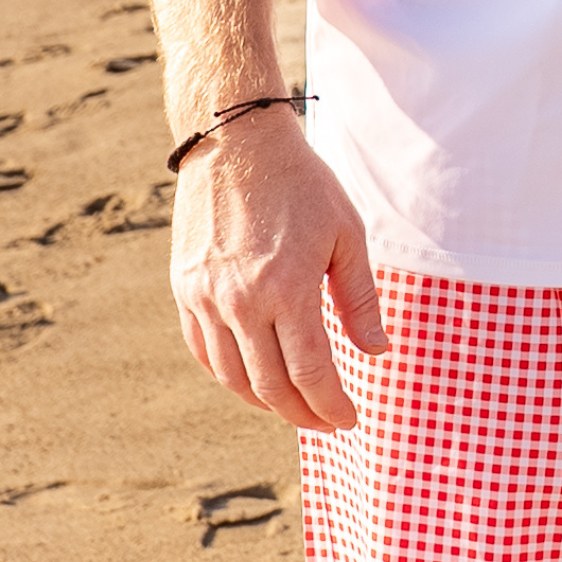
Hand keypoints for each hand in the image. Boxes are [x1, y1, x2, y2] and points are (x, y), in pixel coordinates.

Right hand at [169, 109, 388, 430]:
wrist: (236, 140)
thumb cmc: (301, 183)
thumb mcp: (346, 233)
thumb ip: (360, 298)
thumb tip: (376, 352)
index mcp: (288, 287)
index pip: (311, 374)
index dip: (332, 405)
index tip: (349, 418)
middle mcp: (241, 300)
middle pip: (271, 386)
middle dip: (302, 414)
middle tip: (325, 422)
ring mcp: (206, 296)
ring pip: (233, 377)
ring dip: (265, 402)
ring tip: (292, 406)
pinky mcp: (184, 288)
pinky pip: (203, 350)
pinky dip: (228, 375)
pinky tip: (251, 378)